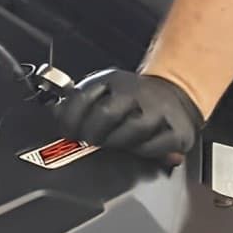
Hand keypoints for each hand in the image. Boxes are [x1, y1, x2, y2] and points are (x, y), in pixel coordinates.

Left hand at [57, 69, 203, 162]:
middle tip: (88, 141)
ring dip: (115, 142)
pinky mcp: (176, 132)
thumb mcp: (103, 89)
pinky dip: (141, 151)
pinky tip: (135, 148)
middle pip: (106, 114)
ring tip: (110, 144)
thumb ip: (78, 101)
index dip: (69, 118)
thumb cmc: (132, 97)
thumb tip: (56, 113)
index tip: (67, 131)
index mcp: (112, 80)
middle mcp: (136, 93)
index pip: (83, 97)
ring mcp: (158, 111)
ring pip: (132, 130)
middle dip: (91, 133)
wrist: (175, 91)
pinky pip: (154, 146)